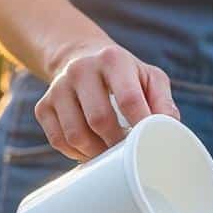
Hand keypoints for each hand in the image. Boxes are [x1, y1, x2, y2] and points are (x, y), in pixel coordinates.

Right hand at [34, 43, 179, 159]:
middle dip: (117, 144)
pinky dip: (75, 153)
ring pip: (75, 135)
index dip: (140, 126)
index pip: (128, 98)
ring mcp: (58, 88)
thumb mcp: (149, 77)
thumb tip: (169, 130)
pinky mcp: (43, 106)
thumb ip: (163, 102)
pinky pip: (58, 141)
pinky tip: (89, 149)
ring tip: (109, 154)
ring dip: (95, 153)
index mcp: (112, 59)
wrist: (81, 58)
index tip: (149, 142)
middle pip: (99, 120)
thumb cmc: (125, 75)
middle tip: (129, 154)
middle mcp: (81, 69)